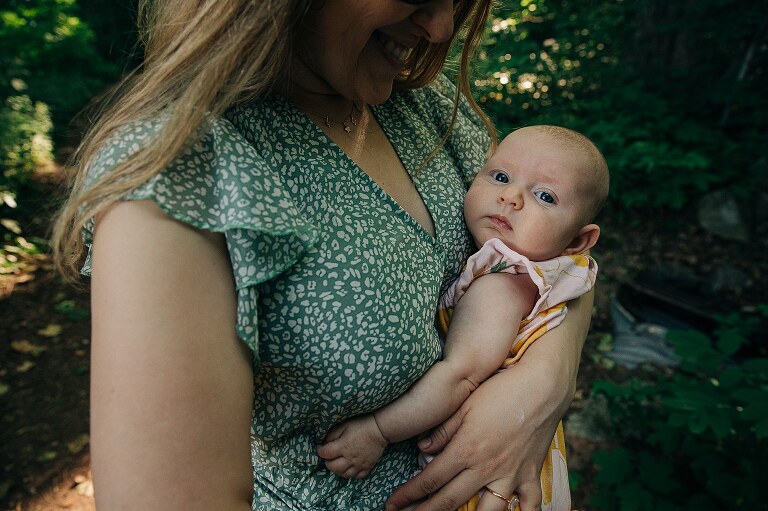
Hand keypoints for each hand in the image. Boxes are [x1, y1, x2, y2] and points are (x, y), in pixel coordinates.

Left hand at [317, 414, 388, 478]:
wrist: (380, 430)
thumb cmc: (361, 425)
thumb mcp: (344, 425)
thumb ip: (332, 434)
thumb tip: (324, 443)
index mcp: (342, 446)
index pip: (325, 453)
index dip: (319, 450)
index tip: (320, 447)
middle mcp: (350, 458)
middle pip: (332, 467)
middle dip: (327, 462)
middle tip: (329, 456)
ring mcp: (359, 465)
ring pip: (344, 474)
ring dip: (338, 470)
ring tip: (338, 462)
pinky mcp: (367, 467)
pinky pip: (357, 476)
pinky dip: (351, 474)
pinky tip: (350, 467)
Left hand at [385, 354, 566, 510]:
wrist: (542, 387)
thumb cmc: (500, 390)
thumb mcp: (464, 404)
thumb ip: (442, 430)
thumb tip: (421, 449)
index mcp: (466, 450)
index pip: (430, 480)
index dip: (408, 494)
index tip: (391, 504)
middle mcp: (487, 468)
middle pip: (450, 501)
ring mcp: (511, 475)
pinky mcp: (531, 474)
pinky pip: (529, 505)